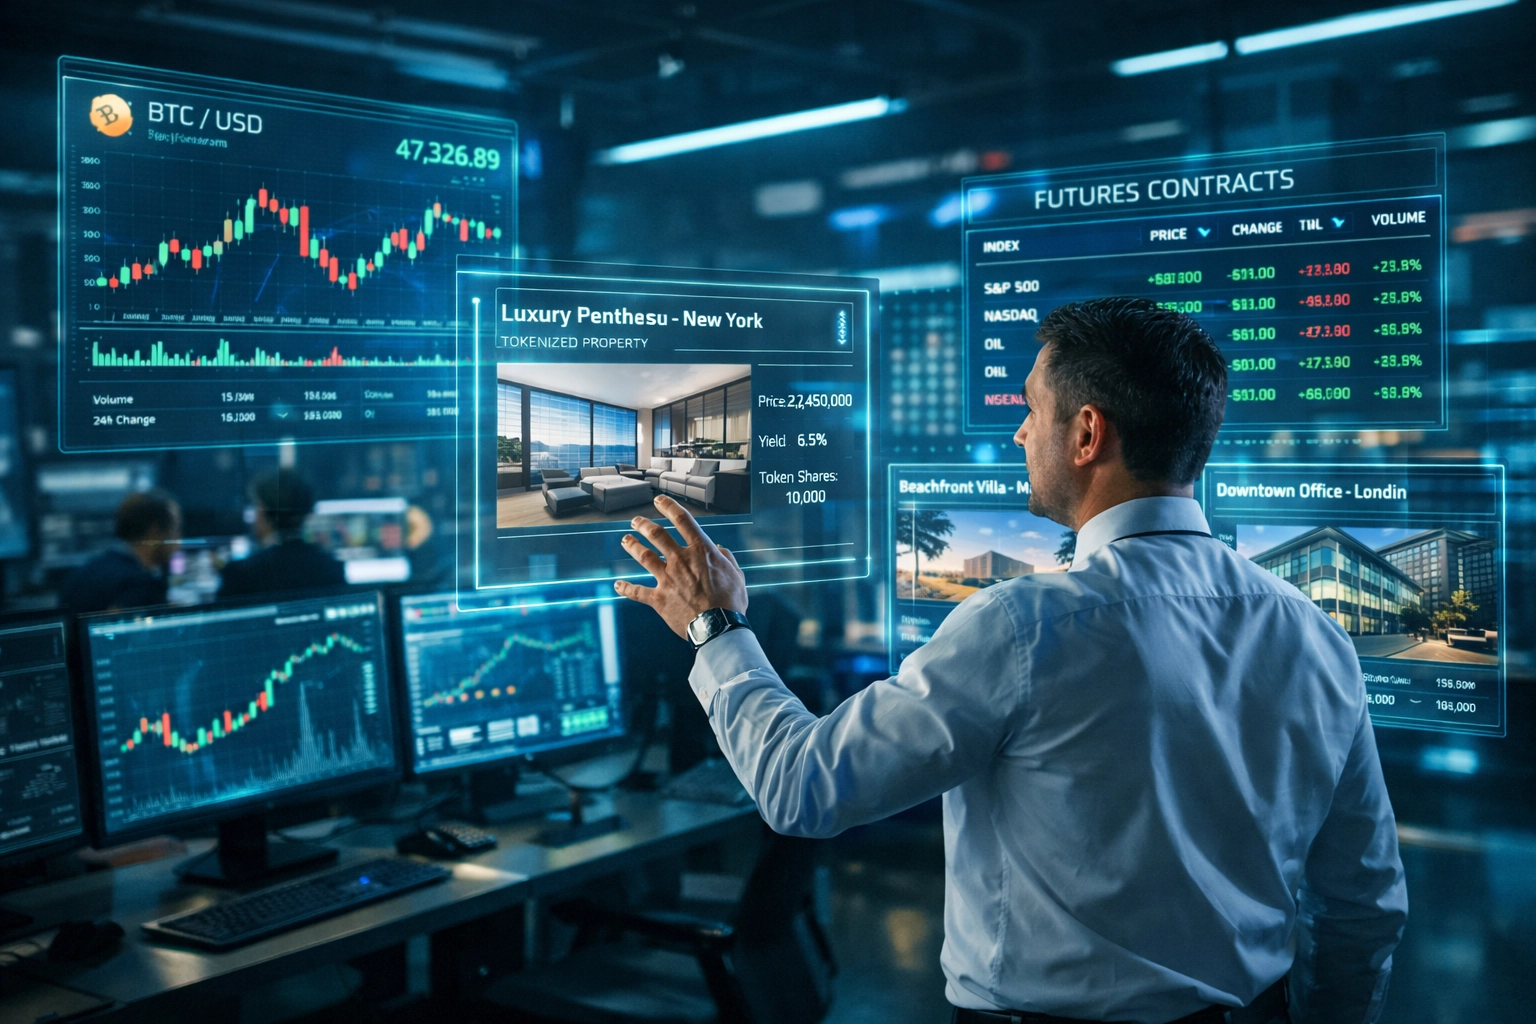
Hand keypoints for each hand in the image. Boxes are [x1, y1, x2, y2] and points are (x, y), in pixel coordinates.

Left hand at [615, 495, 747, 637]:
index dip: (669, 506)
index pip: (682, 520)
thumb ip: (727, 558)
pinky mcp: (659, 599)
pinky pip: (637, 592)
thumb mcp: (736, 574)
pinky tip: (617, 585)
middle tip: (637, 521)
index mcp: (700, 551)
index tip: (659, 500)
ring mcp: (667, 578)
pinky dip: (626, 588)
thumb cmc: (730, 602)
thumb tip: (720, 550)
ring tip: (626, 540)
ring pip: (644, 556)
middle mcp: (680, 560)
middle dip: (644, 524)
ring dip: (633, 546)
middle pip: (657, 534)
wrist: (718, 626)